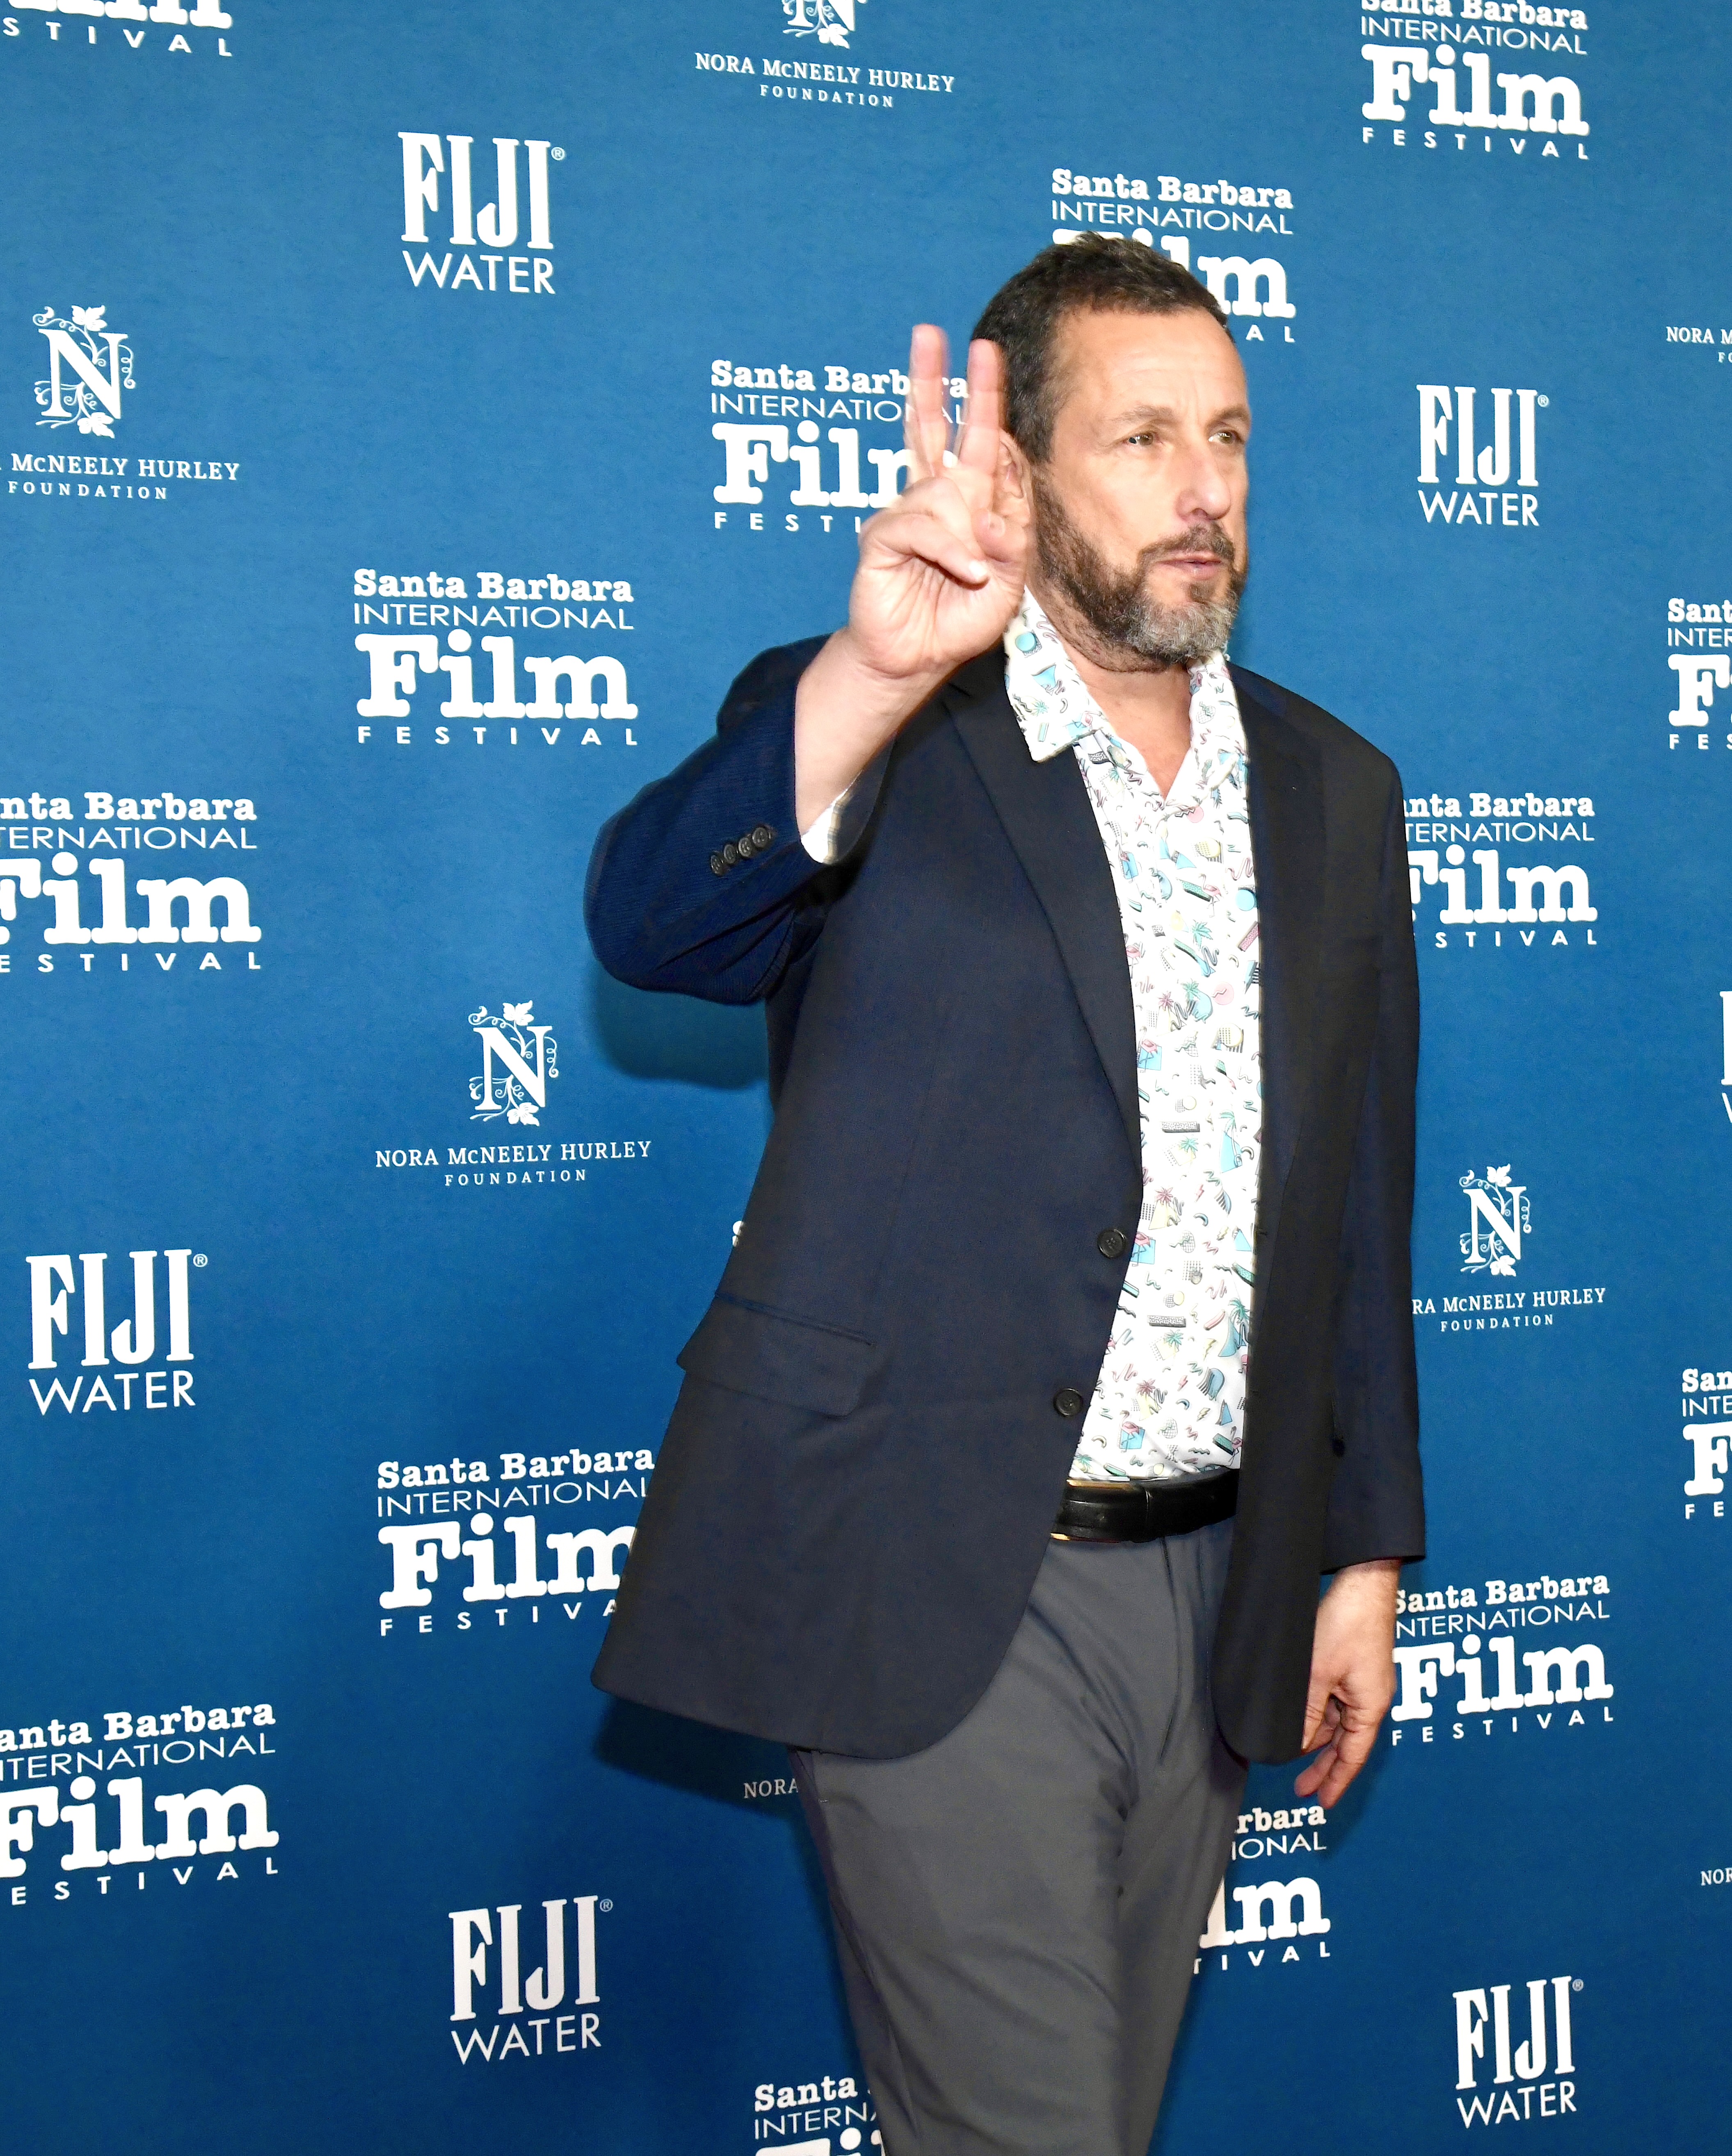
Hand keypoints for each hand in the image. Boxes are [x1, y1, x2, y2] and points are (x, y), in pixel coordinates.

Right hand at [793, 327, 1028, 829]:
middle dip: (940, 380)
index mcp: (969, 500)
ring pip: (941, 488)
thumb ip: (1012, 545)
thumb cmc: (958, 620)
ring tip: (973, 572)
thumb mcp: (1008, 586)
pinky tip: (964, 570)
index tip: (988, 364)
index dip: (989, 409)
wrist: (915, 660)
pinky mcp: (883, 537)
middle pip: (935, 427)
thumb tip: (993, 513)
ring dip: (967, 534)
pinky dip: (948, 549)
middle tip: (941, 335)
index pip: (983, 442)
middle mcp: (936, 497)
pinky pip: (921, 524)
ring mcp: (907, 513)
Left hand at [1293, 1559, 1399, 1807]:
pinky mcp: (1353, 1668)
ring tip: (1293, 1757)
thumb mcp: (1318, 1673)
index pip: (1352, 1757)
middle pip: (1346, 1744)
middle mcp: (1370, 1700)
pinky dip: (1319, 1716)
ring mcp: (1363, 1684)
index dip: (1337, 1782)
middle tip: (1301, 1790)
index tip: (1322, 1804)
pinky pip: (1336, 1702)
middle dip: (1324, 1768)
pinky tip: (1302, 1721)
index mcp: (1370, 1707)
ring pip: (1338, 1723)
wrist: (1364, 1583)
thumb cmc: (1348, 1624)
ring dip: (1318, 1740)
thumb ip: (1307, 1712)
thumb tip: (1298, 1745)